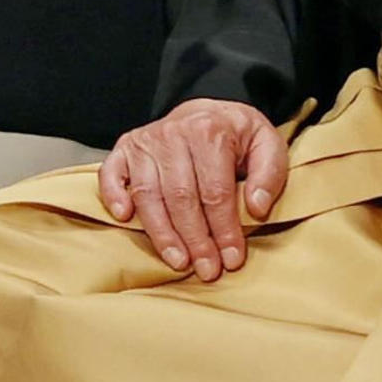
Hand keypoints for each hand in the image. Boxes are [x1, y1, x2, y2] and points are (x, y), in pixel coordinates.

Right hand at [98, 98, 288, 279]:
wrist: (206, 111)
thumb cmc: (237, 134)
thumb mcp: (267, 144)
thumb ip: (269, 175)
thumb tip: (255, 208)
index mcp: (210, 131)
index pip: (215, 191)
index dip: (224, 230)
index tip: (232, 259)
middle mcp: (172, 133)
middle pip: (181, 197)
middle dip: (195, 240)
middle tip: (207, 270)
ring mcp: (145, 141)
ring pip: (148, 194)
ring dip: (162, 233)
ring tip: (179, 261)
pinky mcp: (126, 147)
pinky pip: (111, 173)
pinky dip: (113, 196)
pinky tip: (125, 218)